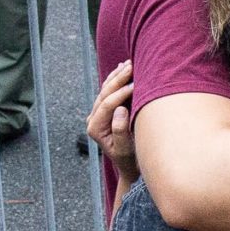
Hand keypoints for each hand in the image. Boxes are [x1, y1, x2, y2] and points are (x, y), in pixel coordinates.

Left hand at [86, 59, 136, 180]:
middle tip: (131, 66)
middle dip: (118, 79)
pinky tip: (121, 67)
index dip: (121, 93)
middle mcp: (93, 119)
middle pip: (104, 94)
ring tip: (129, 64)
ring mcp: (98, 114)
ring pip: (105, 90)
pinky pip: (109, 91)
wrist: (131, 166)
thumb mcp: (126, 150)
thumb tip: (119, 110)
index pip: (107, 105)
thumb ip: (120, 131)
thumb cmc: (131, 160)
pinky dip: (115, 79)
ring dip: (117, 75)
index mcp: (95, 128)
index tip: (136, 84)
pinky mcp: (105, 111)